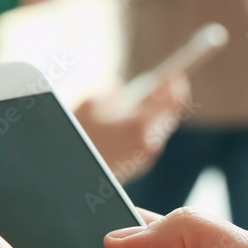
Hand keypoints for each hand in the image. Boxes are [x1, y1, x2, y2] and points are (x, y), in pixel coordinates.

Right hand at [74, 75, 190, 181]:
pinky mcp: (139, 167)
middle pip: (169, 115)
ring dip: (153, 116)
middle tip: (156, 87)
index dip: (176, 86)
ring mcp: (146, 157)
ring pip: (159, 129)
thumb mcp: (92, 103)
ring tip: (138, 106)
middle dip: (163, 100)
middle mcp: (149, 143)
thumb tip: (121, 87)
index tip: (173, 76)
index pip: (175, 101)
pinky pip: (150, 142)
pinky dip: (145, 130)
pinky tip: (129, 125)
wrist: (71, 171)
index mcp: (141, 124)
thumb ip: (114, 91)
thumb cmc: (80, 135)